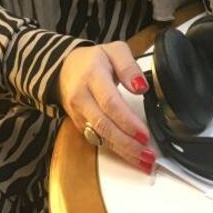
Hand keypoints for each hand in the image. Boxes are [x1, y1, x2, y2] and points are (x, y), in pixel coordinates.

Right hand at [56, 42, 156, 174]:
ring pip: (100, 137)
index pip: (109, 102)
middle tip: (148, 154)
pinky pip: (97, 140)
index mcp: (92, 75)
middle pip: (104, 125)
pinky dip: (116, 151)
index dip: (127, 121)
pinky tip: (132, 157)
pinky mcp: (78, 125)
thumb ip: (128, 66)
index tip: (145, 134)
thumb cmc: (94, 60)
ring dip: (123, 152)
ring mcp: (78, 114)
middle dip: (127, 143)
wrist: (64, 69)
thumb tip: (141, 87)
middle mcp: (81, 97)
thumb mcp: (114, 50)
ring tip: (144, 162)